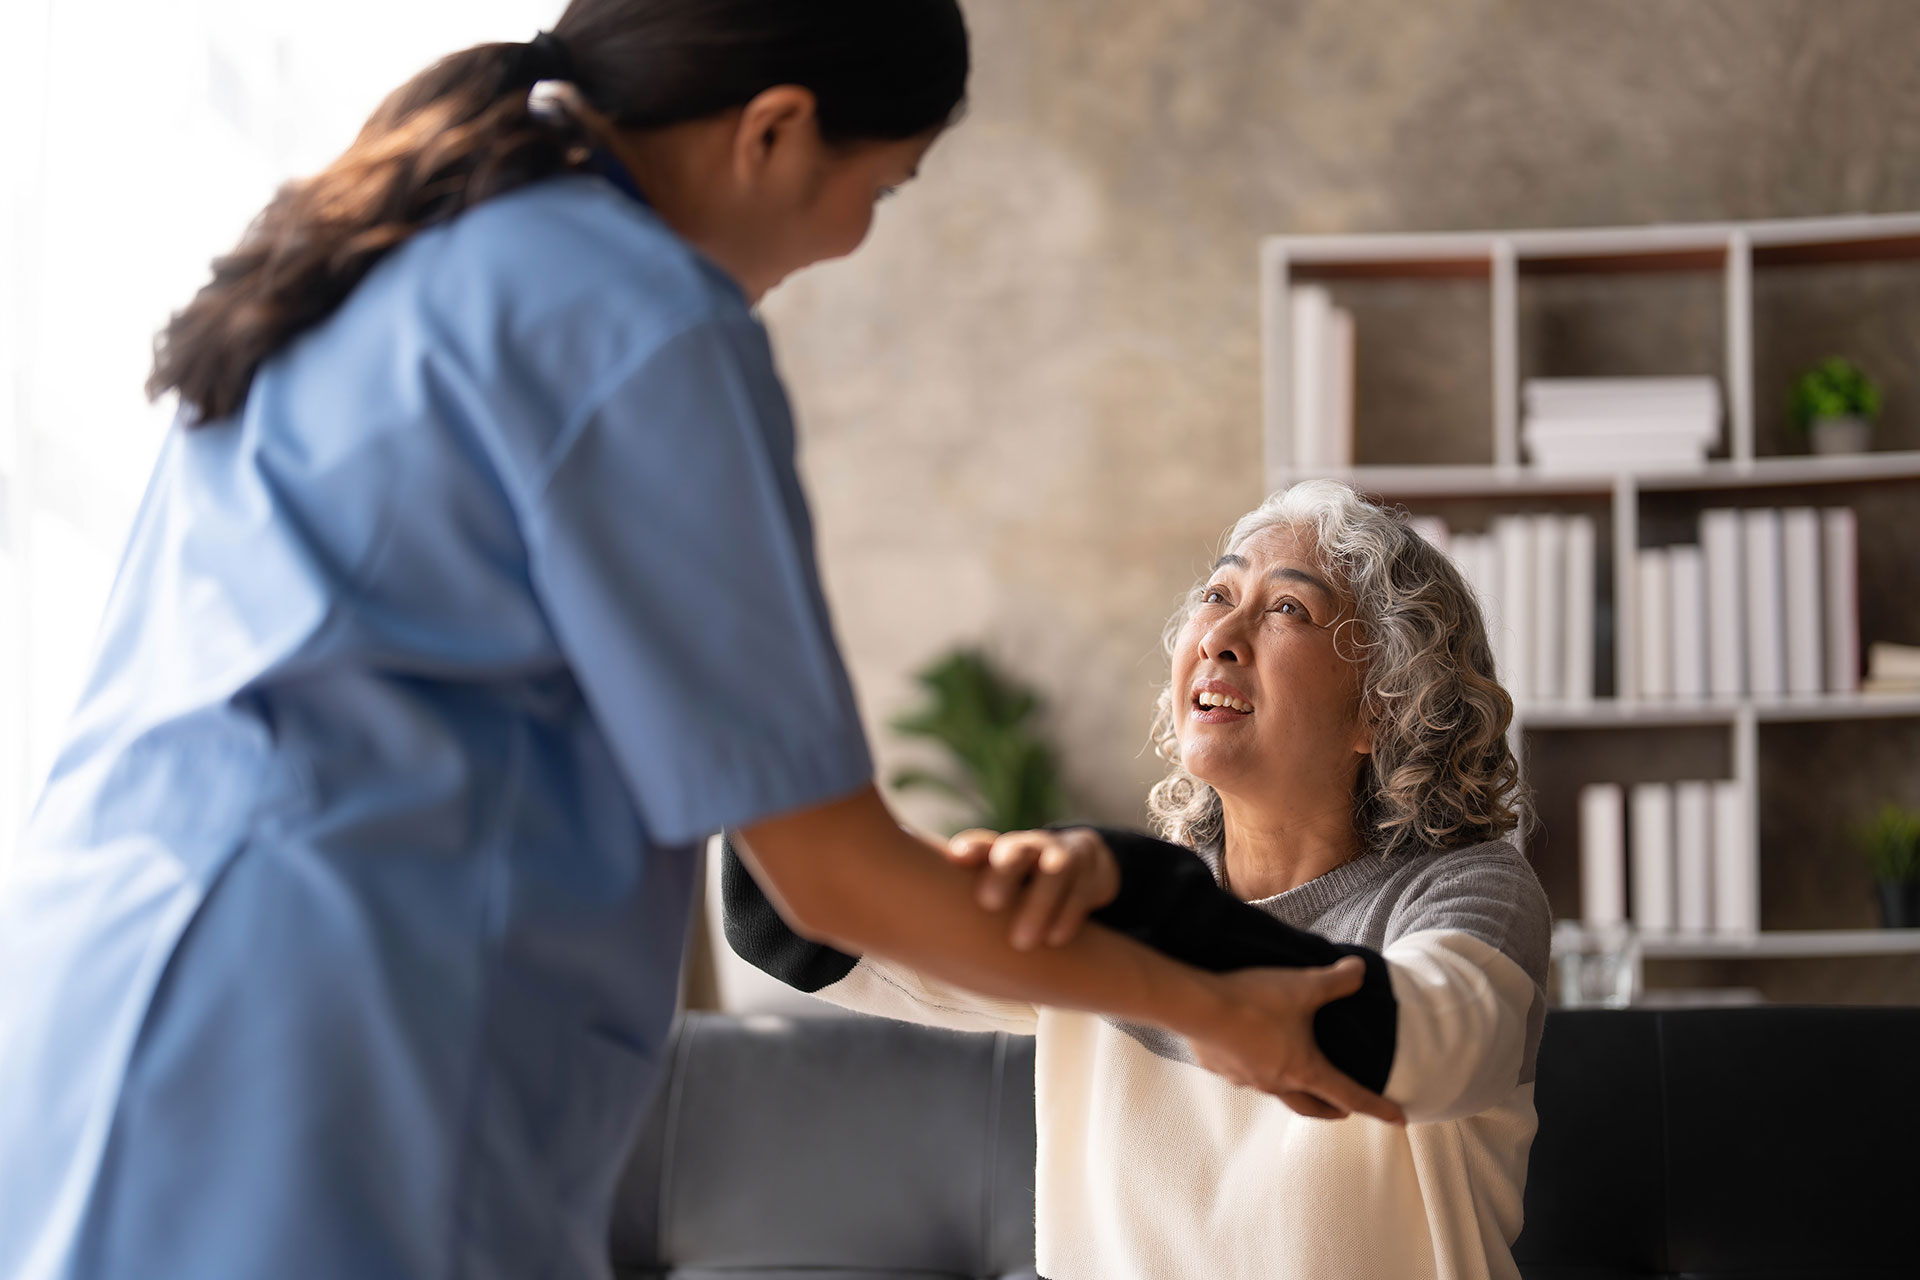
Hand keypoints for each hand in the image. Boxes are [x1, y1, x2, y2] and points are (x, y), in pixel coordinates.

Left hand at [945, 827, 1120, 950]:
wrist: (1083, 862)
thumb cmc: (1024, 884)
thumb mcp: (997, 884)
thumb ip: (965, 897)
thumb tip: (919, 928)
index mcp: (1001, 851)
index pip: (982, 844)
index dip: (971, 849)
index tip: (957, 858)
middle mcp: (1030, 848)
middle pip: (1016, 851)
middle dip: (1003, 873)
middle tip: (987, 903)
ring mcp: (1063, 857)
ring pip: (1054, 872)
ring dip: (1038, 904)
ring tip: (1022, 942)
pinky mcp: (1091, 875)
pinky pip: (1080, 892)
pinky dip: (1068, 916)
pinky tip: (1055, 940)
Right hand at [1186, 959, 1405, 1124]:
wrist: (1196, 1006)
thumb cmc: (1254, 1000)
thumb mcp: (1303, 986)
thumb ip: (1337, 981)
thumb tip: (1361, 971)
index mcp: (1304, 1069)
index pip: (1351, 1095)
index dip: (1378, 1107)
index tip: (1400, 1120)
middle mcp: (1277, 1083)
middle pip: (1312, 1107)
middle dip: (1332, 1110)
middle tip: (1344, 1111)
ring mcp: (1247, 1080)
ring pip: (1277, 1092)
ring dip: (1293, 1089)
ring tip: (1295, 1075)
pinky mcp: (1221, 1068)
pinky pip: (1245, 1076)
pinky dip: (1256, 1070)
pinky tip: (1250, 1051)